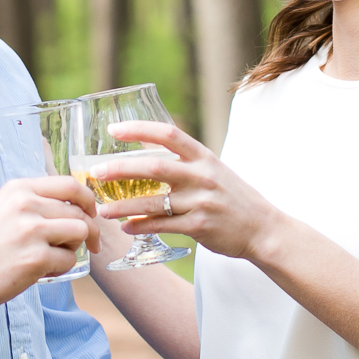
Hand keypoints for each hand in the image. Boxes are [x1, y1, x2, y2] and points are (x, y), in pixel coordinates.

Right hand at [0, 177, 98, 311]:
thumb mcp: (3, 207)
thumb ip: (33, 200)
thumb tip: (73, 205)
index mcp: (19, 189)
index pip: (70, 185)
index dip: (88, 200)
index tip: (91, 214)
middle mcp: (26, 205)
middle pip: (79, 212)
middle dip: (87, 231)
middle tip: (86, 245)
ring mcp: (32, 232)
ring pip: (80, 233)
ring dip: (74, 247)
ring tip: (56, 256)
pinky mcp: (35, 259)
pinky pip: (68, 259)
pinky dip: (62, 268)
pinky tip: (43, 271)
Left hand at [89, 121, 287, 261]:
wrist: (263, 229)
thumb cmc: (232, 197)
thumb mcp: (212, 169)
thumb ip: (182, 159)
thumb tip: (145, 144)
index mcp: (204, 157)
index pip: (169, 134)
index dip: (139, 129)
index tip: (113, 130)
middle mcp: (202, 176)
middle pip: (154, 168)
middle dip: (121, 169)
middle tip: (96, 172)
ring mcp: (201, 202)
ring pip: (153, 203)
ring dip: (123, 206)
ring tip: (102, 211)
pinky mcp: (200, 226)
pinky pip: (163, 226)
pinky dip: (141, 227)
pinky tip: (126, 228)